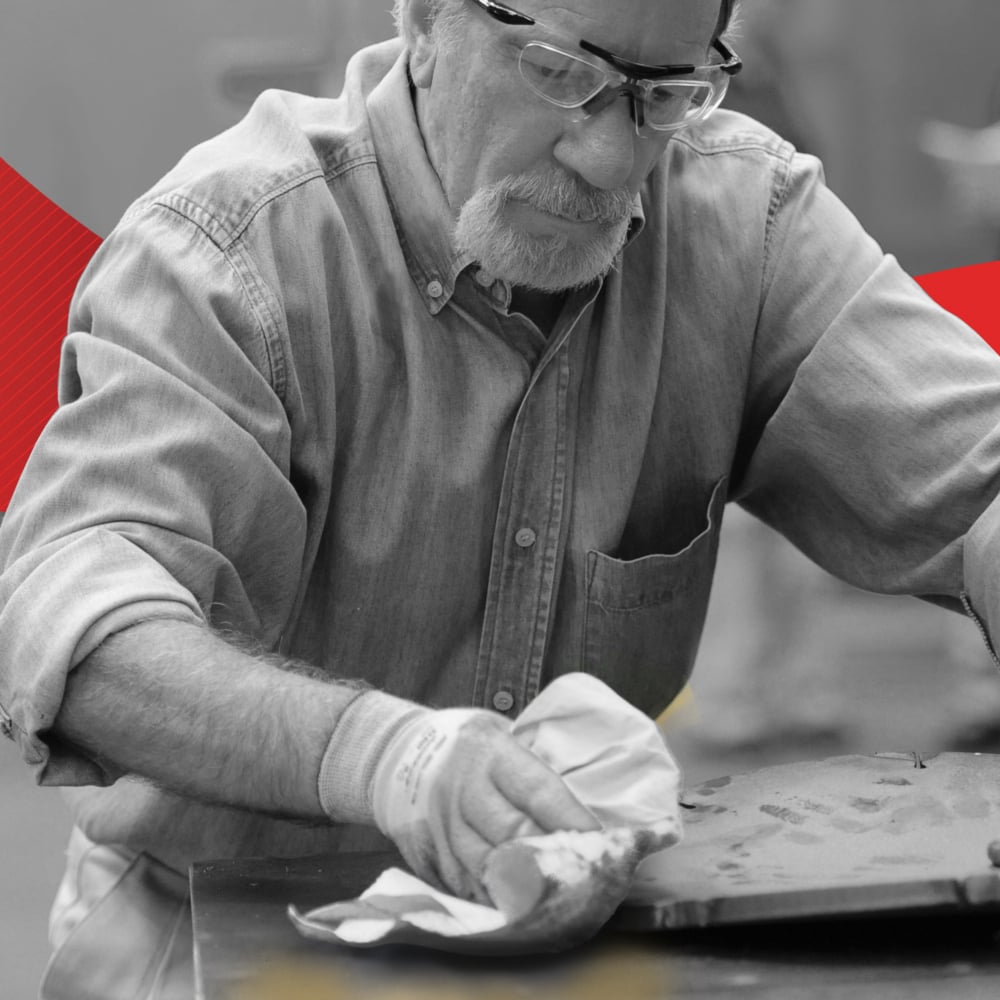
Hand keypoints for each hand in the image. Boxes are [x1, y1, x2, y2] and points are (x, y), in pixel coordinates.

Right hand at [370, 708, 600, 902]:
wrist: (394, 754)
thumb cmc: (465, 745)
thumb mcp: (499, 733)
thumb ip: (533, 765)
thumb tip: (585, 805)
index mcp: (487, 752)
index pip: (536, 790)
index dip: (571, 819)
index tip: (604, 842)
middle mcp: (461, 790)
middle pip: (514, 836)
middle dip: (557, 861)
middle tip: (594, 880)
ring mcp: (440, 828)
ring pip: (490, 871)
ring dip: (531, 890)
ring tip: (568, 903)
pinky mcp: (428, 858)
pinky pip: (468, 889)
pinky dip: (499, 903)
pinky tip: (525, 912)